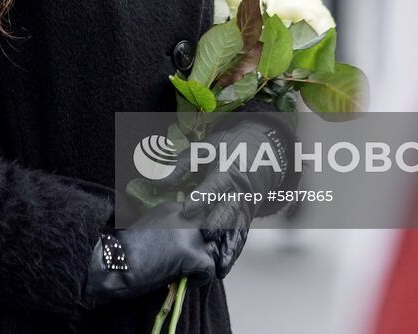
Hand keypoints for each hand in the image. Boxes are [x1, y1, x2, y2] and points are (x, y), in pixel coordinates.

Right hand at [82, 202, 217, 306]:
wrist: (115, 266)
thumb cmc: (124, 253)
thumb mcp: (149, 230)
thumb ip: (169, 230)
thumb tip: (183, 243)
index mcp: (172, 208)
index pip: (200, 217)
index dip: (199, 235)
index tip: (190, 247)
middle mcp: (184, 216)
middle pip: (212, 229)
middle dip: (207, 246)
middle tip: (195, 262)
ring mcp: (190, 234)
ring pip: (213, 249)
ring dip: (203, 262)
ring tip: (188, 273)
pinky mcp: (193, 254)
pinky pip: (209, 270)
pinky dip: (198, 280)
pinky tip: (182, 282)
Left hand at [150, 118, 290, 278]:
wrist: (260, 154)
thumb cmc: (226, 150)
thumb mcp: (204, 150)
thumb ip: (181, 164)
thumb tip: (157, 179)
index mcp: (227, 171)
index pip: (215, 186)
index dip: (202, 197)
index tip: (187, 209)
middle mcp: (238, 192)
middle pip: (228, 210)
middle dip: (217, 224)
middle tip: (204, 236)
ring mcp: (244, 208)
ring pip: (237, 229)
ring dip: (228, 247)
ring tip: (217, 264)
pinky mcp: (246, 220)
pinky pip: (241, 238)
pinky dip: (233, 253)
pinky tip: (223, 267)